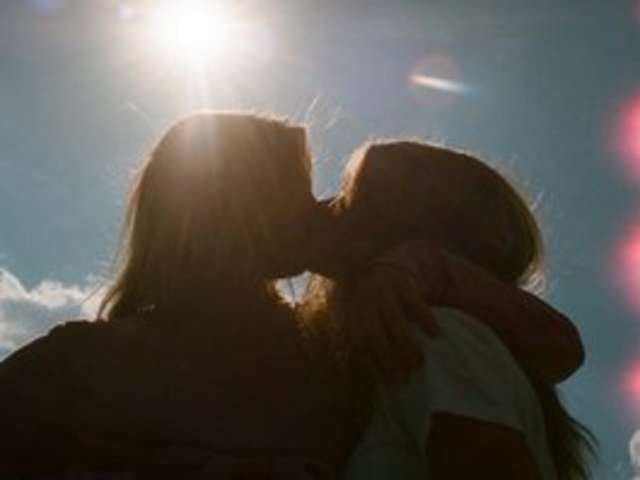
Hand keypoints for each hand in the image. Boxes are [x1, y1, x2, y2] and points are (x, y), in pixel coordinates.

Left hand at [344, 263, 438, 383]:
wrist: (386, 268)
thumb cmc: (379, 305)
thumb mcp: (367, 320)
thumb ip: (370, 342)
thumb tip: (382, 380)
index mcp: (352, 313)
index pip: (360, 345)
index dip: (375, 365)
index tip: (391, 383)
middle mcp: (363, 300)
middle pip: (374, 334)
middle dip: (390, 358)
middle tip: (408, 377)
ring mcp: (381, 288)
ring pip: (393, 320)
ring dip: (407, 344)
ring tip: (420, 361)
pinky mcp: (401, 280)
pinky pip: (414, 302)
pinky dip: (425, 319)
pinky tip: (436, 335)